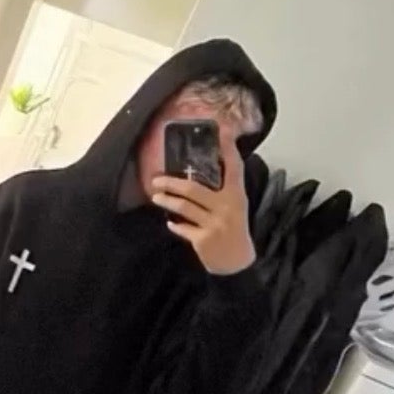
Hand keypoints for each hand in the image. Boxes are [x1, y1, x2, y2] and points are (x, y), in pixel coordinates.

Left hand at [152, 130, 255, 275]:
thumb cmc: (233, 228)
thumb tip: (204, 165)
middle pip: (193, 189)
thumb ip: (223, 188)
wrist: (237, 261)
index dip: (227, 149)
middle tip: (156, 179)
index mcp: (236, 195)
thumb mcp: (235, 205)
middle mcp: (226, 207)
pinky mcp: (203, 239)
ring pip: (183, 207)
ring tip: (156, 197)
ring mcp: (214, 224)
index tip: (222, 132)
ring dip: (166, 201)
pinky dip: (174, 225)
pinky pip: (182, 228)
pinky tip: (170, 222)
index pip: (233, 167)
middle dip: (171, 183)